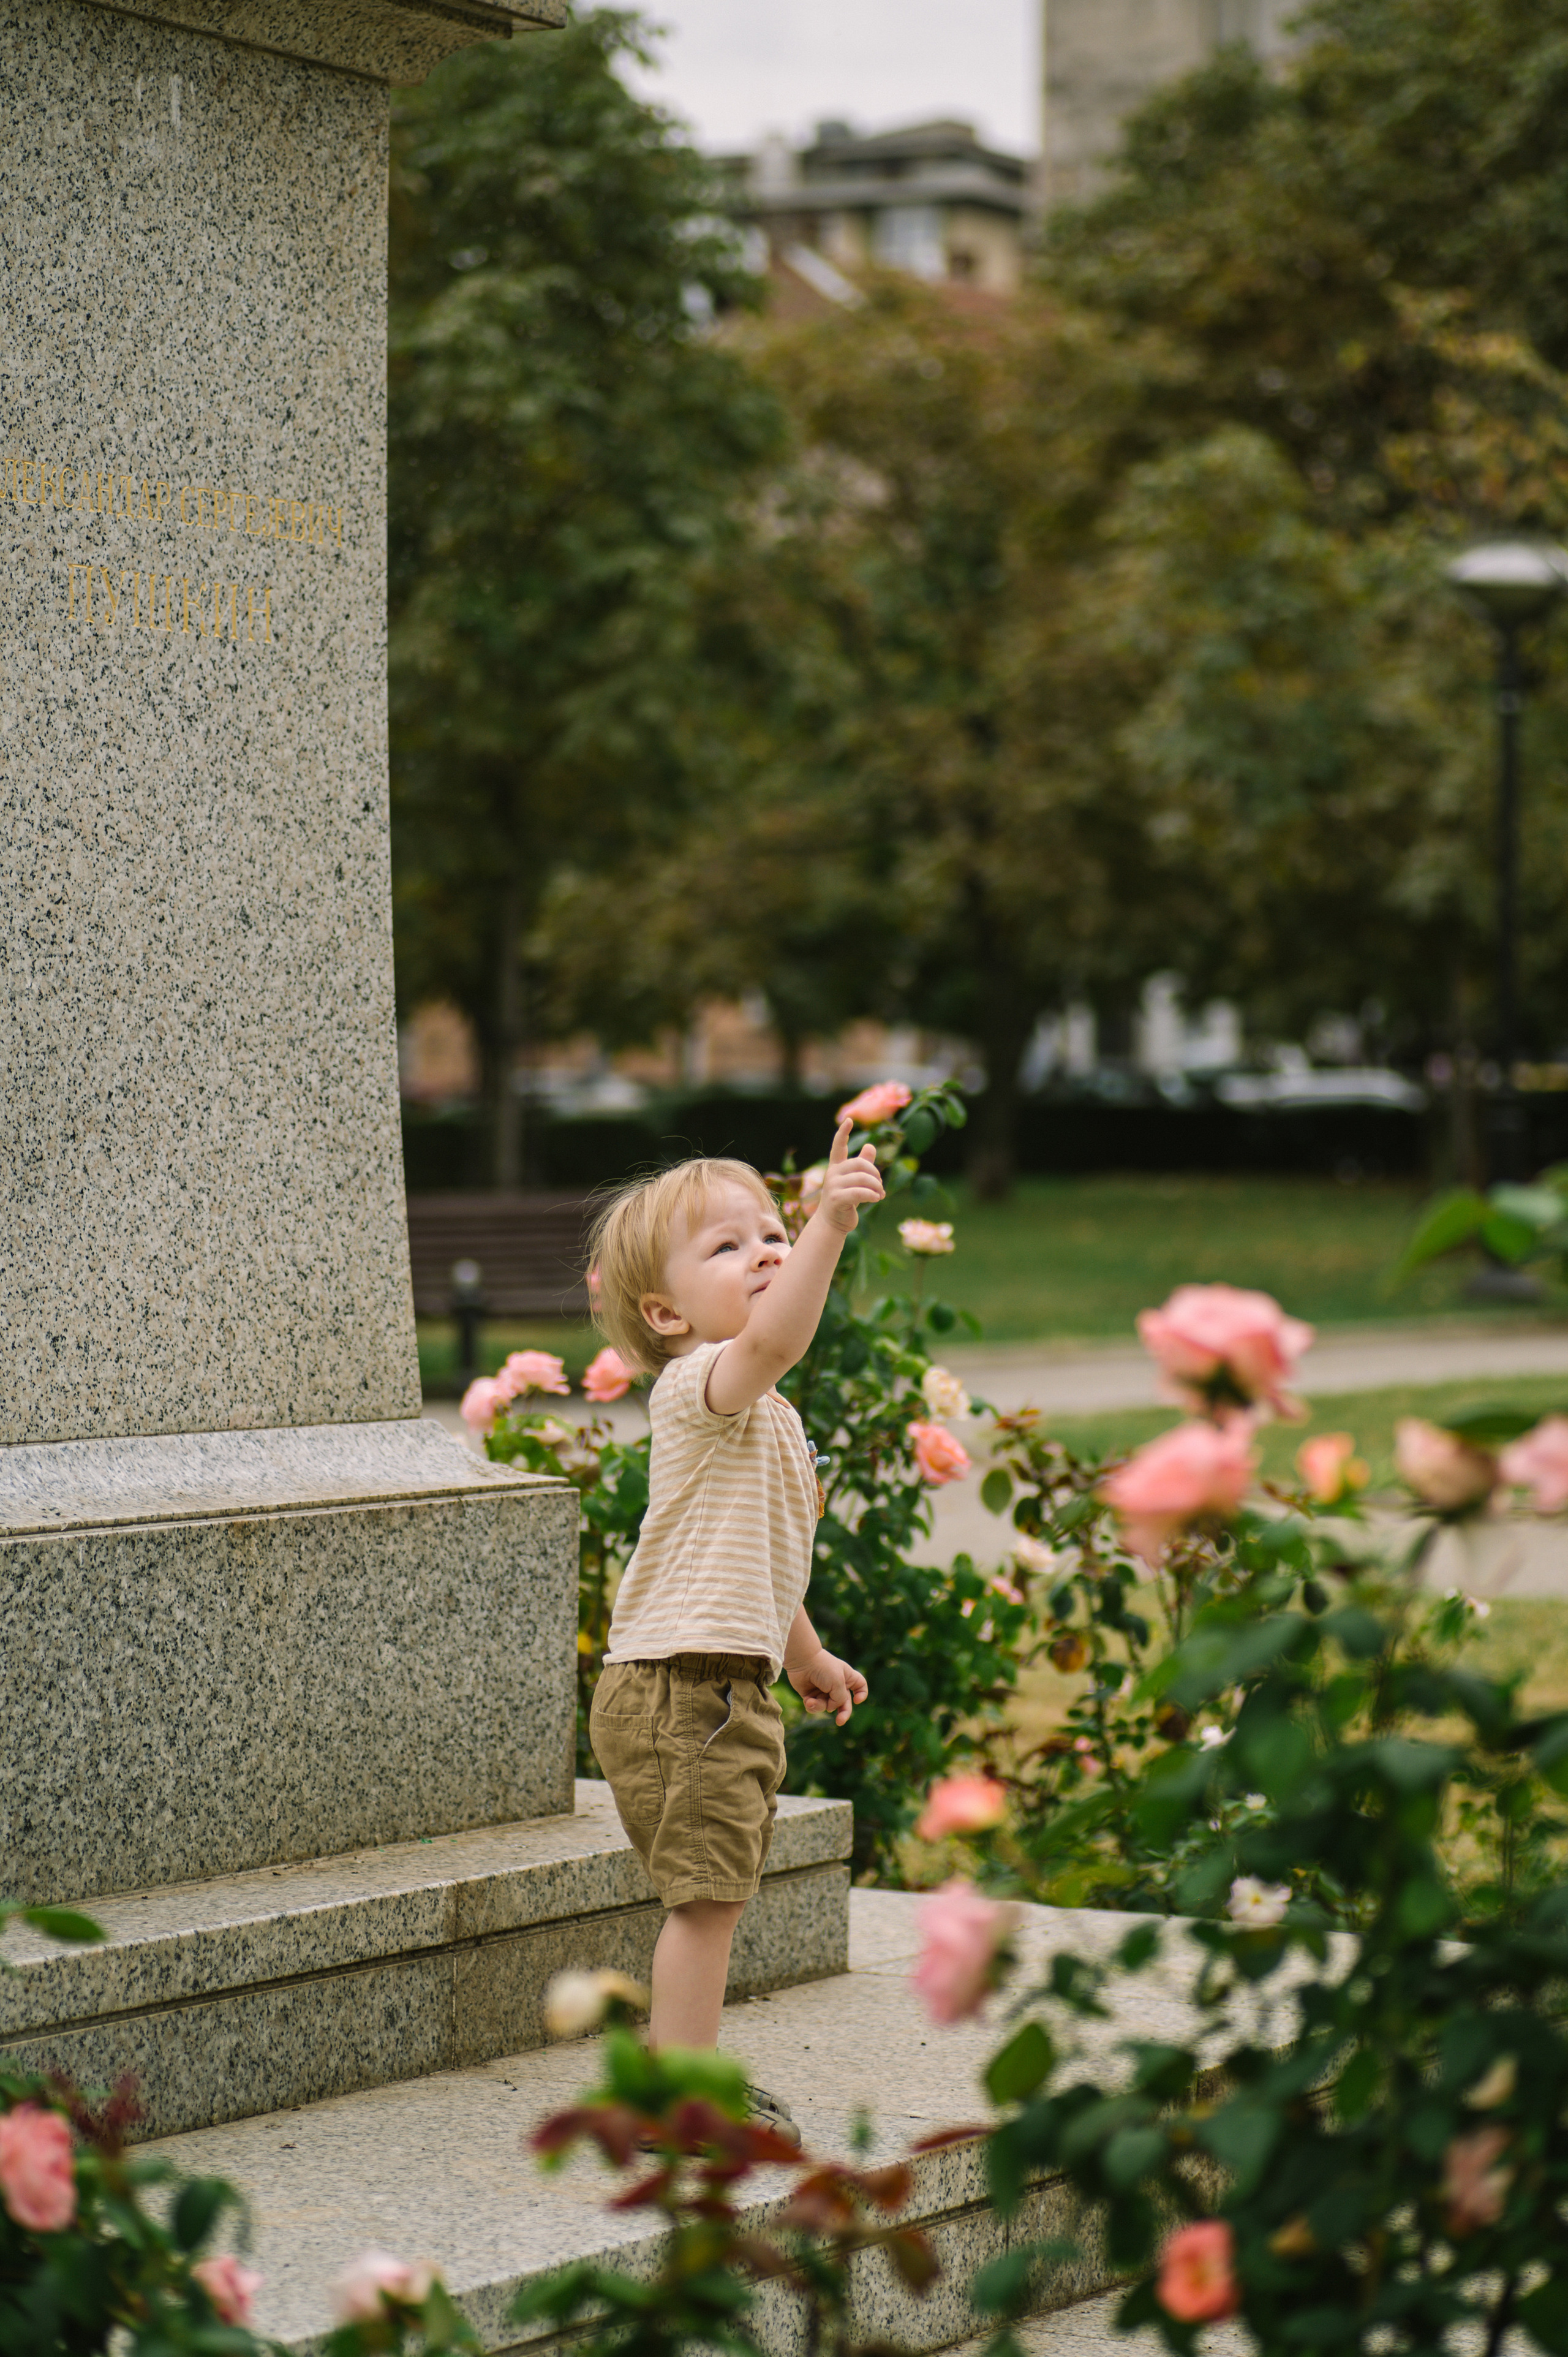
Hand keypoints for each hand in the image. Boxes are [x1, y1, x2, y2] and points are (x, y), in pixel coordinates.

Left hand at [787, 1646, 867, 1726]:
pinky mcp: (811, 1694)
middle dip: (843, 1713)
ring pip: (827, 1707)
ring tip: (812, 1701)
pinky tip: (808, 1701)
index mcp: (847, 1677)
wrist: (802, 1661)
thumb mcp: (838, 1683)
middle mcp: (836, 1684)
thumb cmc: (823, 1668)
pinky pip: (815, 1707)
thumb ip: (840, 1699)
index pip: (860, 1686)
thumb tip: (831, 1708)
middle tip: (839, 1722)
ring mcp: (824, 1690)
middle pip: (844, 1703)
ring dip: (820, 1706)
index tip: (857, 1700)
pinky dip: (812, 1706)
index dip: (862, 1694)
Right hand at [815, 1116, 884, 1235]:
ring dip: (876, 1187)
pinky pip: (859, 1192)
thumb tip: (871, 1145)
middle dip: (875, 1173)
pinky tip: (877, 1198)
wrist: (832, 1223)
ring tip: (880, 1194)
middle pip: (860, 1164)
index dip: (843, 1133)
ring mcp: (832, 1186)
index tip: (849, 1120)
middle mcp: (832, 1174)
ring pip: (862, 1178)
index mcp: (836, 1167)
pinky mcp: (836, 1199)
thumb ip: (862, 1164)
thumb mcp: (855, 1181)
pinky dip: (872, 1195)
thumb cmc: (845, 1200)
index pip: (838, 1146)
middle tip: (880, 1185)